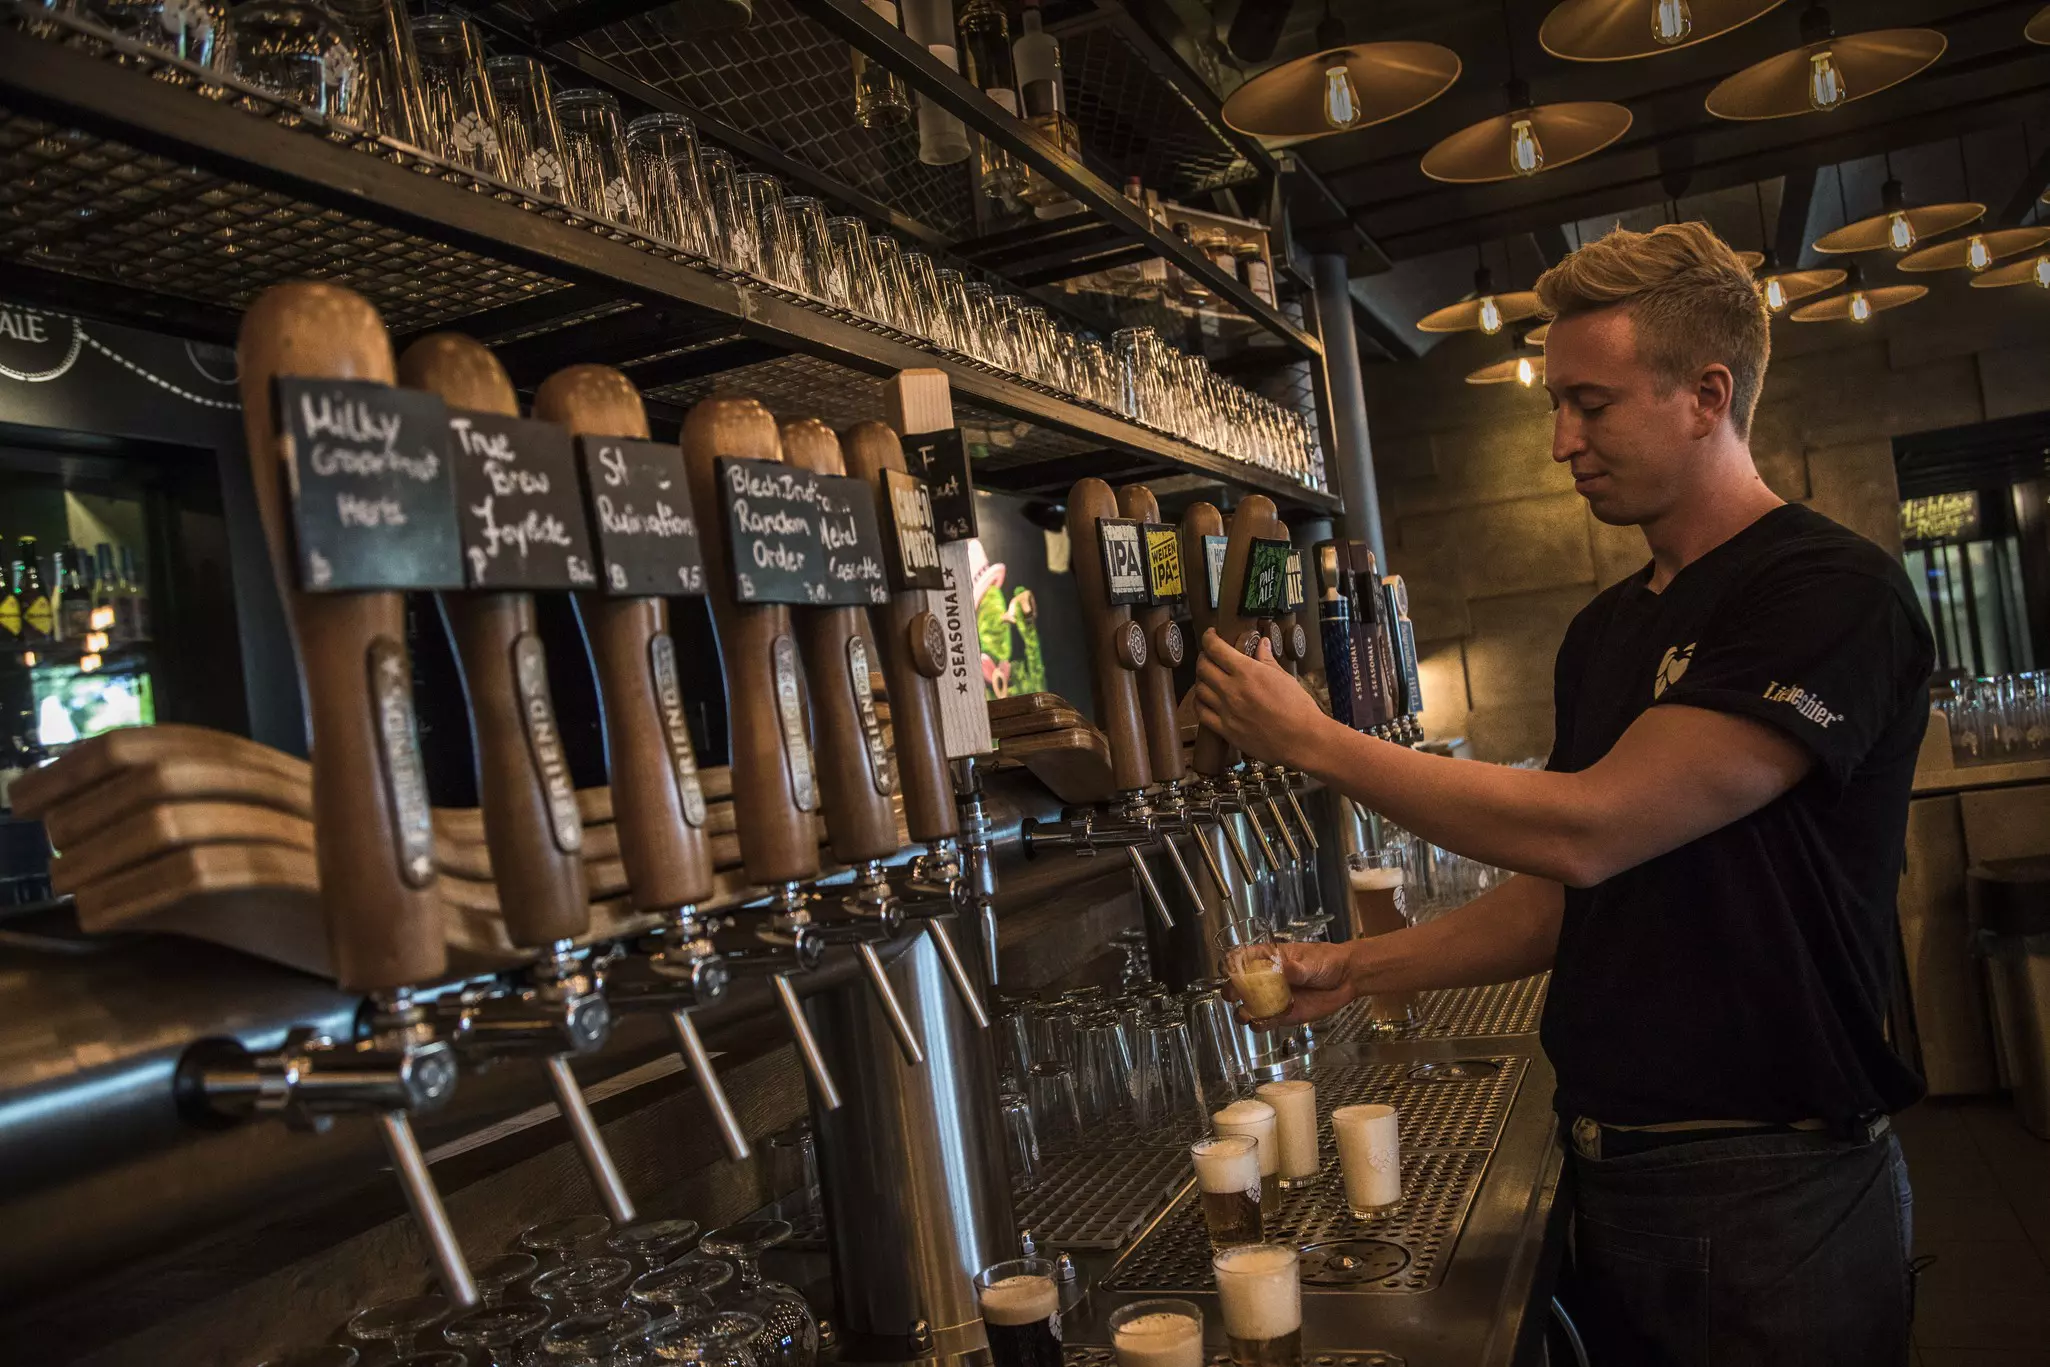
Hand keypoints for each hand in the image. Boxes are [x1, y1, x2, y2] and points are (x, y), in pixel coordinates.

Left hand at [1192, 629, 1326, 768]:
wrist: (1301, 738)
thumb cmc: (1297, 707)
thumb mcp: (1283, 676)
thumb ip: (1266, 659)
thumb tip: (1262, 643)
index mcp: (1247, 672)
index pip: (1216, 649)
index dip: (1209, 638)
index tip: (1210, 635)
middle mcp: (1232, 690)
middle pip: (1203, 667)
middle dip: (1203, 657)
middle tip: (1209, 656)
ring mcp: (1226, 711)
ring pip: (1199, 689)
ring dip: (1201, 680)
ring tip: (1208, 677)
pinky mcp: (1226, 730)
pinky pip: (1202, 713)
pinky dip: (1200, 703)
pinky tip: (1205, 700)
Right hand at [1227, 941, 1358, 1027]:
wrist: (1347, 979)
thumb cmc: (1327, 961)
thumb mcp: (1311, 961)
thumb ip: (1296, 968)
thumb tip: (1284, 969)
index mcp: (1269, 958)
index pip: (1242, 958)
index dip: (1231, 964)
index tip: (1228, 970)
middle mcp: (1266, 978)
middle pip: (1239, 984)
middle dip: (1232, 990)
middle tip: (1234, 995)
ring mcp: (1273, 997)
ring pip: (1248, 1006)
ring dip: (1243, 1011)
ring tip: (1246, 1014)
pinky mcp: (1283, 1014)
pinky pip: (1265, 1021)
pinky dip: (1259, 1024)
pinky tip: (1262, 1023)